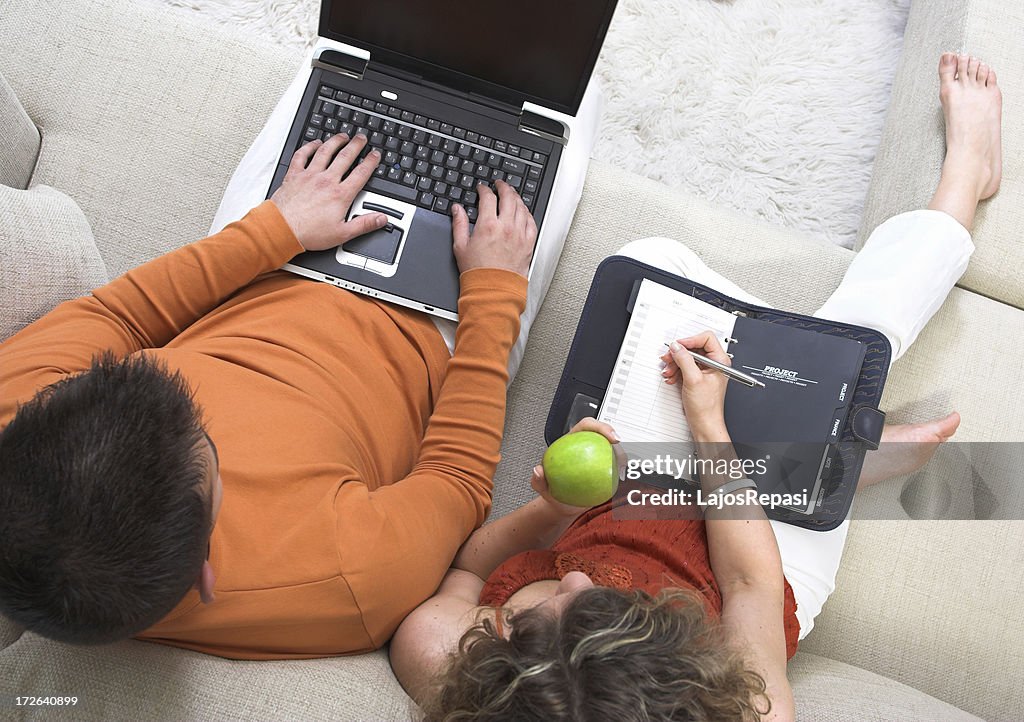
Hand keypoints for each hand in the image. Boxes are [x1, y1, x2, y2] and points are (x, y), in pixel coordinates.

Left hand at [271, 134, 388, 251]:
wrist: (283, 229)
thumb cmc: (310, 232)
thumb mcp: (343, 234)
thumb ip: (364, 224)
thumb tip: (382, 219)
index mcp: (340, 195)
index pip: (360, 174)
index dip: (370, 162)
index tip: (374, 155)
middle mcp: (326, 181)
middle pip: (345, 157)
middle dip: (356, 145)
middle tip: (361, 138)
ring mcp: (310, 175)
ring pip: (325, 152)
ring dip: (335, 141)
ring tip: (343, 136)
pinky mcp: (294, 175)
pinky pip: (302, 155)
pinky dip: (309, 146)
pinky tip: (315, 143)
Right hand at [451, 180, 536, 276]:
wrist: (493, 288)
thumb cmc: (477, 271)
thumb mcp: (460, 246)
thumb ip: (459, 223)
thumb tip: (457, 209)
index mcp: (488, 225)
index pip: (488, 198)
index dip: (484, 189)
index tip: (482, 189)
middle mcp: (506, 227)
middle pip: (509, 197)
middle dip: (503, 187)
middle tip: (499, 184)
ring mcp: (519, 234)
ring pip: (521, 207)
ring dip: (516, 197)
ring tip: (511, 194)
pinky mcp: (528, 243)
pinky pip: (531, 221)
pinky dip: (527, 213)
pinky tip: (523, 211)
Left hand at [531, 417, 621, 517]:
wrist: (562, 505)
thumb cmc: (553, 491)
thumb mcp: (541, 486)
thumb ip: (537, 479)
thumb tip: (539, 470)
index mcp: (570, 442)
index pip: (585, 426)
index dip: (598, 426)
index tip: (607, 436)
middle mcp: (586, 446)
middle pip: (602, 433)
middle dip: (614, 434)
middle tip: (619, 446)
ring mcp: (597, 457)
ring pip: (612, 448)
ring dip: (621, 452)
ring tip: (622, 464)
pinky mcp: (604, 470)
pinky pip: (614, 467)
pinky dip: (620, 470)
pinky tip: (623, 477)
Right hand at [660, 331, 729, 440]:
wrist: (704, 423)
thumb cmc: (706, 407)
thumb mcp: (693, 379)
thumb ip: (684, 360)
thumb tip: (677, 347)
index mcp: (720, 361)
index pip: (706, 338)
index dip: (690, 340)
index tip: (678, 346)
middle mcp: (713, 363)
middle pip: (694, 347)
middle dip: (679, 354)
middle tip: (669, 358)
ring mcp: (704, 370)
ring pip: (686, 357)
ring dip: (675, 363)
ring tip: (669, 372)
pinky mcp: (696, 377)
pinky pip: (683, 367)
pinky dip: (675, 371)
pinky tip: (671, 377)